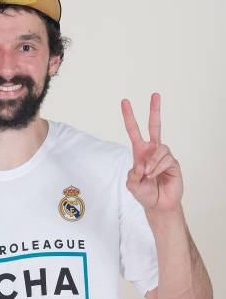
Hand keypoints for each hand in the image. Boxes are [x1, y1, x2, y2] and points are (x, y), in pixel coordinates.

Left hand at [121, 92, 182, 211]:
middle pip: (155, 126)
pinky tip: (154, 176)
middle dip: (154, 110)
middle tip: (155, 94)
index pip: (134, 131)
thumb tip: (141, 166)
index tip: (125, 102)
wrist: (158, 204)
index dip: (129, 117)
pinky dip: (157, 169)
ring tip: (147, 175)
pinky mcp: (173, 163)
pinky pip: (165, 160)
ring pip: (158, 149)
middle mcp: (152, 150)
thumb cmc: (144, 193)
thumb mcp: (132, 185)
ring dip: (151, 163)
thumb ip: (132, 175)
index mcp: (140, 152)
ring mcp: (164, 155)